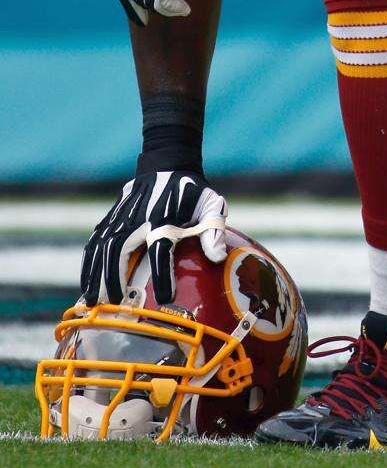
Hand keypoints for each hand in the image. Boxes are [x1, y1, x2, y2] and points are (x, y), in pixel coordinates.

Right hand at [80, 170, 227, 305]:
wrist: (167, 164)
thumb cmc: (191, 192)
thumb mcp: (210, 205)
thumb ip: (214, 231)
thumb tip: (218, 257)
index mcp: (165, 217)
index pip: (161, 249)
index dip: (163, 274)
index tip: (166, 297)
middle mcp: (140, 218)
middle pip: (120, 249)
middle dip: (114, 278)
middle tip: (115, 303)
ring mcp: (123, 216)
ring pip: (102, 246)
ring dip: (95, 273)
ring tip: (93, 300)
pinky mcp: (112, 216)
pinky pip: (95, 240)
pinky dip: (89, 262)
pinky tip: (87, 281)